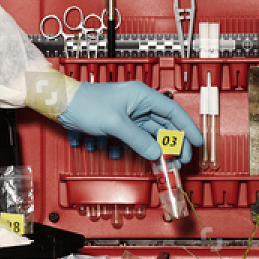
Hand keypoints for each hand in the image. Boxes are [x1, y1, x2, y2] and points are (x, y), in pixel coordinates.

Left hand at [59, 80, 202, 163]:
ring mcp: (127, 114)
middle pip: (163, 125)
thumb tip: (156, 152)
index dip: (187, 128)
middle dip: (171, 144)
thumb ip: (137, 140)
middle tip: (179, 161)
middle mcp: (138, 103)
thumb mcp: (115, 124)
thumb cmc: (85, 103)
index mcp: (142, 96)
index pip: (173, 111)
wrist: (61, 103)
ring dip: (151, 149)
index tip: (197, 143)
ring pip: (147, 134)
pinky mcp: (117, 123)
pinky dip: (128, 147)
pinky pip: (131, 138)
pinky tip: (121, 154)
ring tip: (157, 162)